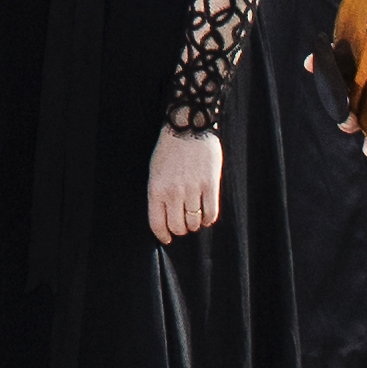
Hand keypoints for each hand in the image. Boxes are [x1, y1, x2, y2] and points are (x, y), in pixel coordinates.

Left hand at [149, 126, 223, 242]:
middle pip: (177, 226)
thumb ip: (159, 193)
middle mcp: (173, 192)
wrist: (188, 128)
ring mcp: (192, 189)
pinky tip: (206, 215)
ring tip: (194, 218)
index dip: (163, 235)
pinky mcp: (210, 185)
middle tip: (183, 226)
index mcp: (156, 189)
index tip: (167, 239)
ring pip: (194, 222)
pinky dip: (209, 218)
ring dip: (194, 224)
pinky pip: (211, 212)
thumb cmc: (169, 150)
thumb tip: (165, 215)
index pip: (157, 223)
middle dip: (180, 230)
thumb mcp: (155, 171)